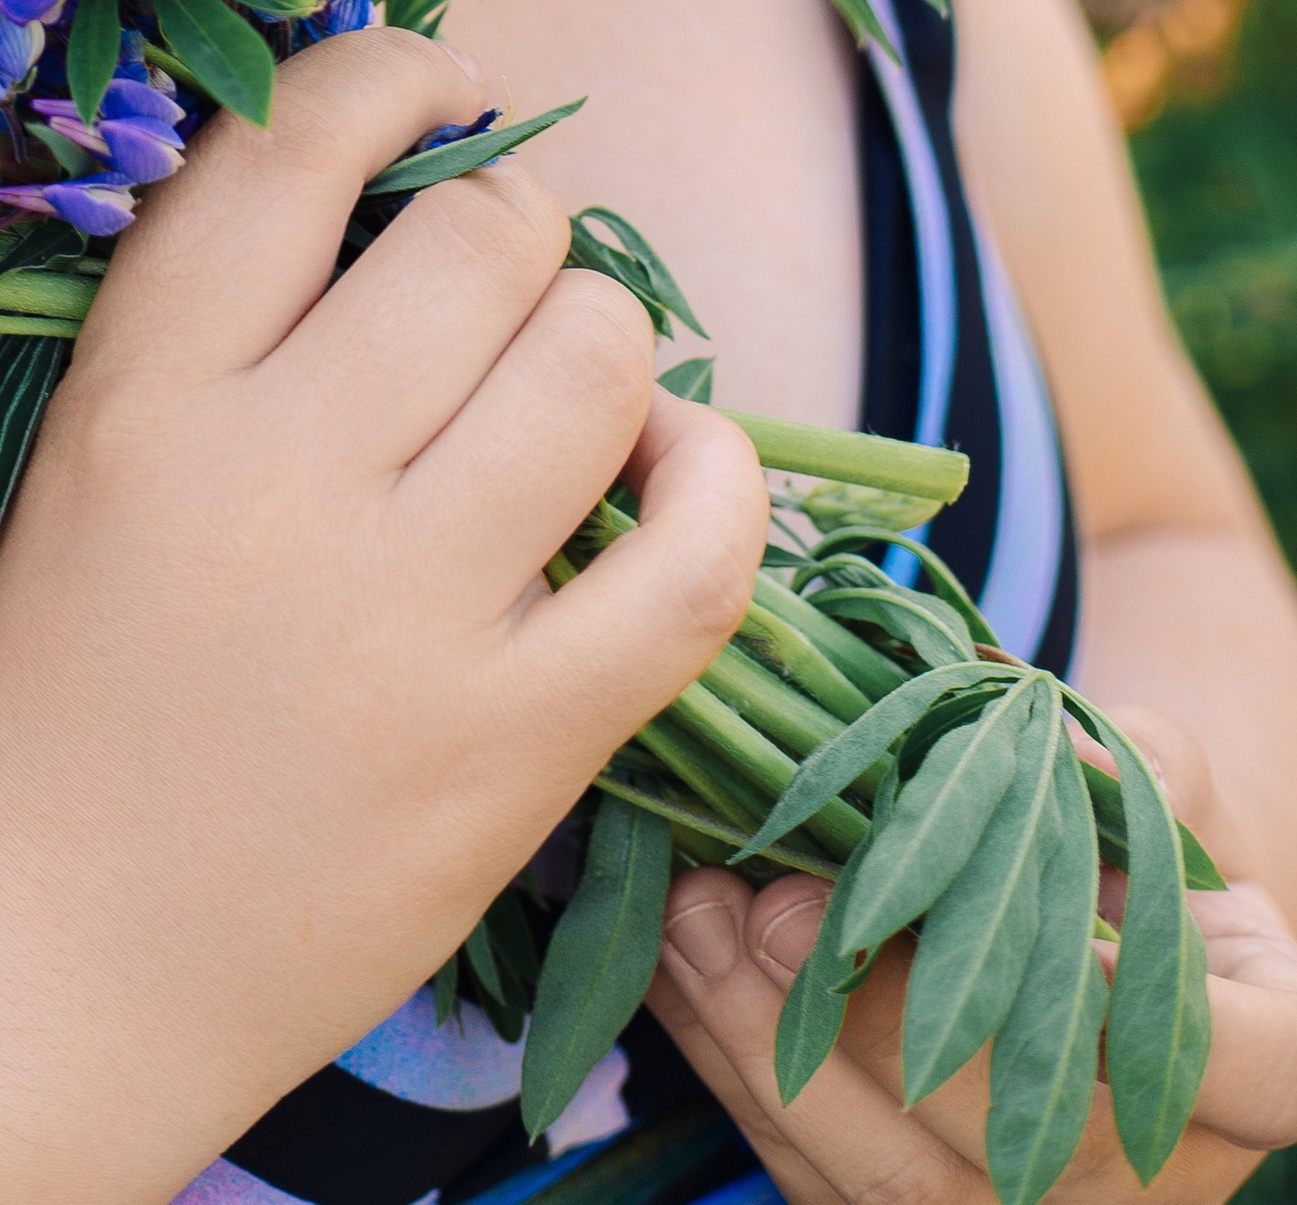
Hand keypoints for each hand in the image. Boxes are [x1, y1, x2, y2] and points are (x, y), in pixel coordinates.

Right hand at [0, 23, 770, 1204]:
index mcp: (145, 397)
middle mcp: (280, 484)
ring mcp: (410, 622)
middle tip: (490, 277)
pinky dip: (715, 481)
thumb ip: (200, 311)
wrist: (38, 973)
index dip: (396, 74)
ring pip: (598, 359)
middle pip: (484, 235)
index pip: (305, 136)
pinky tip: (676, 468)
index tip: (434, 96)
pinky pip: (692, 562)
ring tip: (562, 382)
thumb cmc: (38, 698)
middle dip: (507, 222)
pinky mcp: (517, 749)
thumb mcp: (71, 456)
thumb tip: (381, 155)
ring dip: (601, 337)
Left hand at [647, 711, 1296, 1204]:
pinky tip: (668, 962)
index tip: (1034, 930)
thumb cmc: (1130, 841)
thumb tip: (1054, 746)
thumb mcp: (1159, 785)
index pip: (1240, 1071)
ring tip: (690, 920)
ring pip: (890, 1180)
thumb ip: (1128, 763)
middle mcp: (1154, 1169)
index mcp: (1255, 1056)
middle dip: (877, 1026)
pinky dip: (728, 1067)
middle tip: (770, 908)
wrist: (1082, 926)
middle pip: (1019, 1144)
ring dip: (767, 1049)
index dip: (1129, 1019)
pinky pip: (809, 1172)